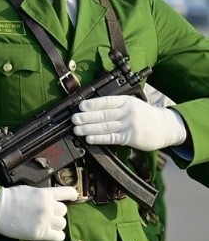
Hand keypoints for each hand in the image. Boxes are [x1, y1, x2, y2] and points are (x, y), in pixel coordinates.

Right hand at [0, 185, 76, 240]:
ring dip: (56, 224)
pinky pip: (59, 236)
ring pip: (62, 224)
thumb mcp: (28, 190)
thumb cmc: (8, 197)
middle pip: (64, 211)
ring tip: (46, 224)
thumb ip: (41, 195)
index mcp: (45, 194)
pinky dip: (56, 235)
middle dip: (57, 212)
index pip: (68, 192)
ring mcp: (45, 221)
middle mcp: (48, 207)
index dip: (71, 195)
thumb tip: (50, 200)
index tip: (72, 197)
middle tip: (47, 214)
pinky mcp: (40, 233)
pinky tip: (49, 233)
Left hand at [72, 95, 186, 150]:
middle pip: (104, 115)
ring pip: (106, 127)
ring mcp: (130, 125)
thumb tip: (91, 108)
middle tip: (74, 119)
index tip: (80, 107)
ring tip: (77, 130)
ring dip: (89, 129)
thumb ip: (115, 105)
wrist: (165, 126)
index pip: (106, 101)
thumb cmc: (144, 114)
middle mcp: (128, 112)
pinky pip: (112, 138)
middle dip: (86, 117)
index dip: (92, 104)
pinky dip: (99, 139)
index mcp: (126, 101)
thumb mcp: (132, 103)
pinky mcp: (131, 138)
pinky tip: (89, 138)